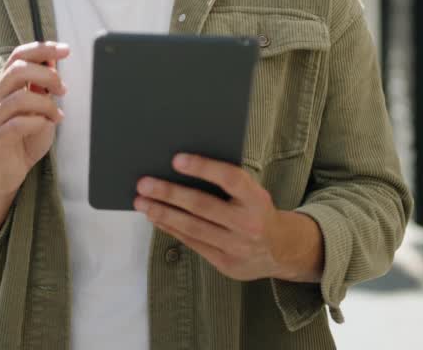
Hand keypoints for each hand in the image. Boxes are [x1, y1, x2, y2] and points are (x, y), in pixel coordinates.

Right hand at [0, 41, 69, 198]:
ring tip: (56, 115)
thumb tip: (53, 60)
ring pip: (19, 97)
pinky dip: (38, 122)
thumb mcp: (39, 107)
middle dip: (47, 75)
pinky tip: (46, 126)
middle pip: (17, 70)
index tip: (64, 49)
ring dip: (46, 104)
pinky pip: (17, 123)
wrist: (6, 172)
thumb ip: (43, 86)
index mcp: (5, 85)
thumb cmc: (24, 138)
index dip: (41, 49)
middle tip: (62, 89)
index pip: (18, 56)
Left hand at [135, 154, 314, 282]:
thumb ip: (227, 182)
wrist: (280, 250)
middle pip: (202, 206)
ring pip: (192, 227)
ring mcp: (236, 246)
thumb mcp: (253, 192)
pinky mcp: (225, 263)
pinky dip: (171, 228)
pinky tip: (156, 217)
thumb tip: (182, 166)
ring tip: (142, 202)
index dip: (203, 168)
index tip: (176, 159)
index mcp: (257, 199)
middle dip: (169, 193)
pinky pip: (192, 242)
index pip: (230, 179)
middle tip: (144, 183)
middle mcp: (248, 224)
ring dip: (162, 213)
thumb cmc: (257, 210)